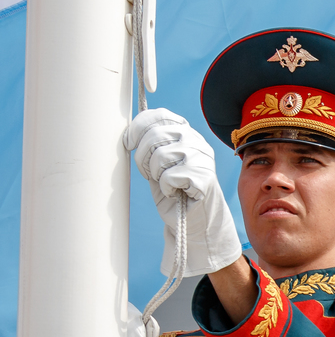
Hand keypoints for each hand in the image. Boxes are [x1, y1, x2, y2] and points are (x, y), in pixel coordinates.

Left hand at [124, 109, 242, 277]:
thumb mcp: (157, 162)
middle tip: (149, 173)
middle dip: (143, 157)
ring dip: (156, 174)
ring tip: (165, 184)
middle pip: (155, 135)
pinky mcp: (204, 178)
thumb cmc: (174, 190)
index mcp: (186, 133)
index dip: (138, 128)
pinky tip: (174, 192)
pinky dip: (166, 188)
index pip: (159, 116)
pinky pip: (171, 176)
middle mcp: (196, 142)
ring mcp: (203, 159)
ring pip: (161, 156)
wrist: (194, 221)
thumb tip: (127, 131)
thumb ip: (150, 143)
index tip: (130, 143)